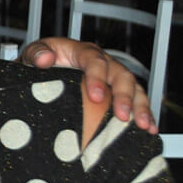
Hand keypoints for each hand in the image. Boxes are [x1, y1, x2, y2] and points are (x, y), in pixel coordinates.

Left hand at [20, 38, 156, 133]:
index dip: (97, 77)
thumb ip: (37, 53)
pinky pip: (137, 102)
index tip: (95, 96)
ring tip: (143, 126)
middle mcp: (103, 63)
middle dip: (124, 96)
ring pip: (135, 89)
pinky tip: (149, 130)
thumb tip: (45, 59)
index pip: (94, 60)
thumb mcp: (33, 54)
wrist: (42, 71)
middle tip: (122, 116)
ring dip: (141, 107)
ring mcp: (113, 78)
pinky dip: (144, 115)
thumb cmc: (40, 62)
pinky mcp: (118, 93)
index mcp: (83, 52)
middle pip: (121, 75)